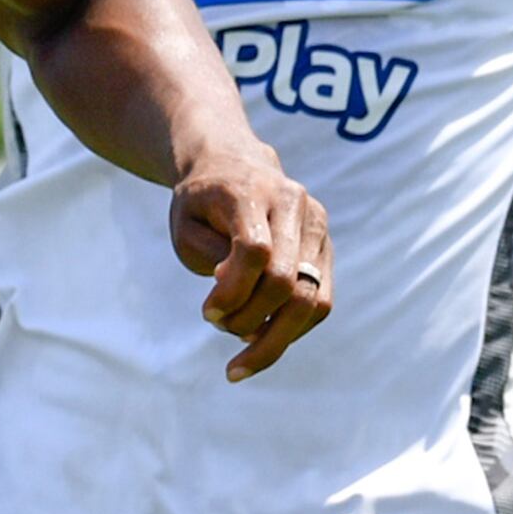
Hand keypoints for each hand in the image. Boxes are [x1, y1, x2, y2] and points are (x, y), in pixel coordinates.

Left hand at [168, 145, 332, 379]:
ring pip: (313, 299)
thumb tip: (237, 294)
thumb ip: (211, 258)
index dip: (232, 292)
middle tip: (219, 327)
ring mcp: (316, 226)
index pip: (254, 251)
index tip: (208, 312)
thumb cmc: (202, 203)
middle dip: (251, 322)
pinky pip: (321, 301)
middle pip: (287, 282)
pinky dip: (293, 328)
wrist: (233, 164)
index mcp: (252, 192)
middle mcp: (294, 205)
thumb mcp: (186, 228)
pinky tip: (263, 333)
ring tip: (242, 349)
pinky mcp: (326, 246)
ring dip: (277, 338)